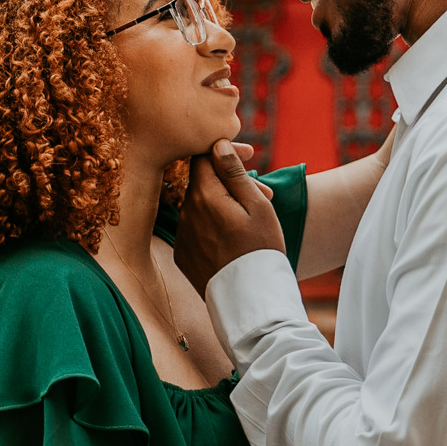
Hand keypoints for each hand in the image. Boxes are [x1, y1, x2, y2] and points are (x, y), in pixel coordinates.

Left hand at [176, 140, 286, 295]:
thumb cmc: (261, 249)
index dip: (224, 152)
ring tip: (254, 220)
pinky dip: (213, 226)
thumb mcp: (256, 205)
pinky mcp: (183, 255)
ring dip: (223, 205)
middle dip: (230, 182)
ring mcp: (181, 236)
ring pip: (201, 206)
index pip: (202, 156)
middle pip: (203, 182)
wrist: (251, 301)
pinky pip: (196, 229)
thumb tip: (217, 144)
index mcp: (203, 196)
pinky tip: (237, 239)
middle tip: (264, 193)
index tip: (248, 156)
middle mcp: (185, 213)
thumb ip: (233, 172)